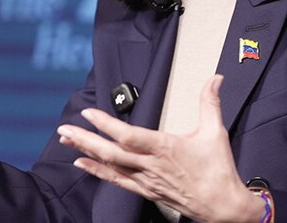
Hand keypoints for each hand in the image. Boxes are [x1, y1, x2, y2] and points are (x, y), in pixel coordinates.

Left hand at [57, 75, 263, 222]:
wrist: (222, 207)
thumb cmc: (218, 172)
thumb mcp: (215, 132)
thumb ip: (210, 102)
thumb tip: (216, 79)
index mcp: (164, 148)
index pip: (128, 135)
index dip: (105, 125)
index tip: (88, 114)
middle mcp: (150, 166)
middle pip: (111, 152)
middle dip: (85, 139)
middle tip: (64, 129)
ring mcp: (146, 180)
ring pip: (110, 166)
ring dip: (87, 152)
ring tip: (68, 141)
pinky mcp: (146, 191)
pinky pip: (116, 181)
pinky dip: (98, 172)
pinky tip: (84, 164)